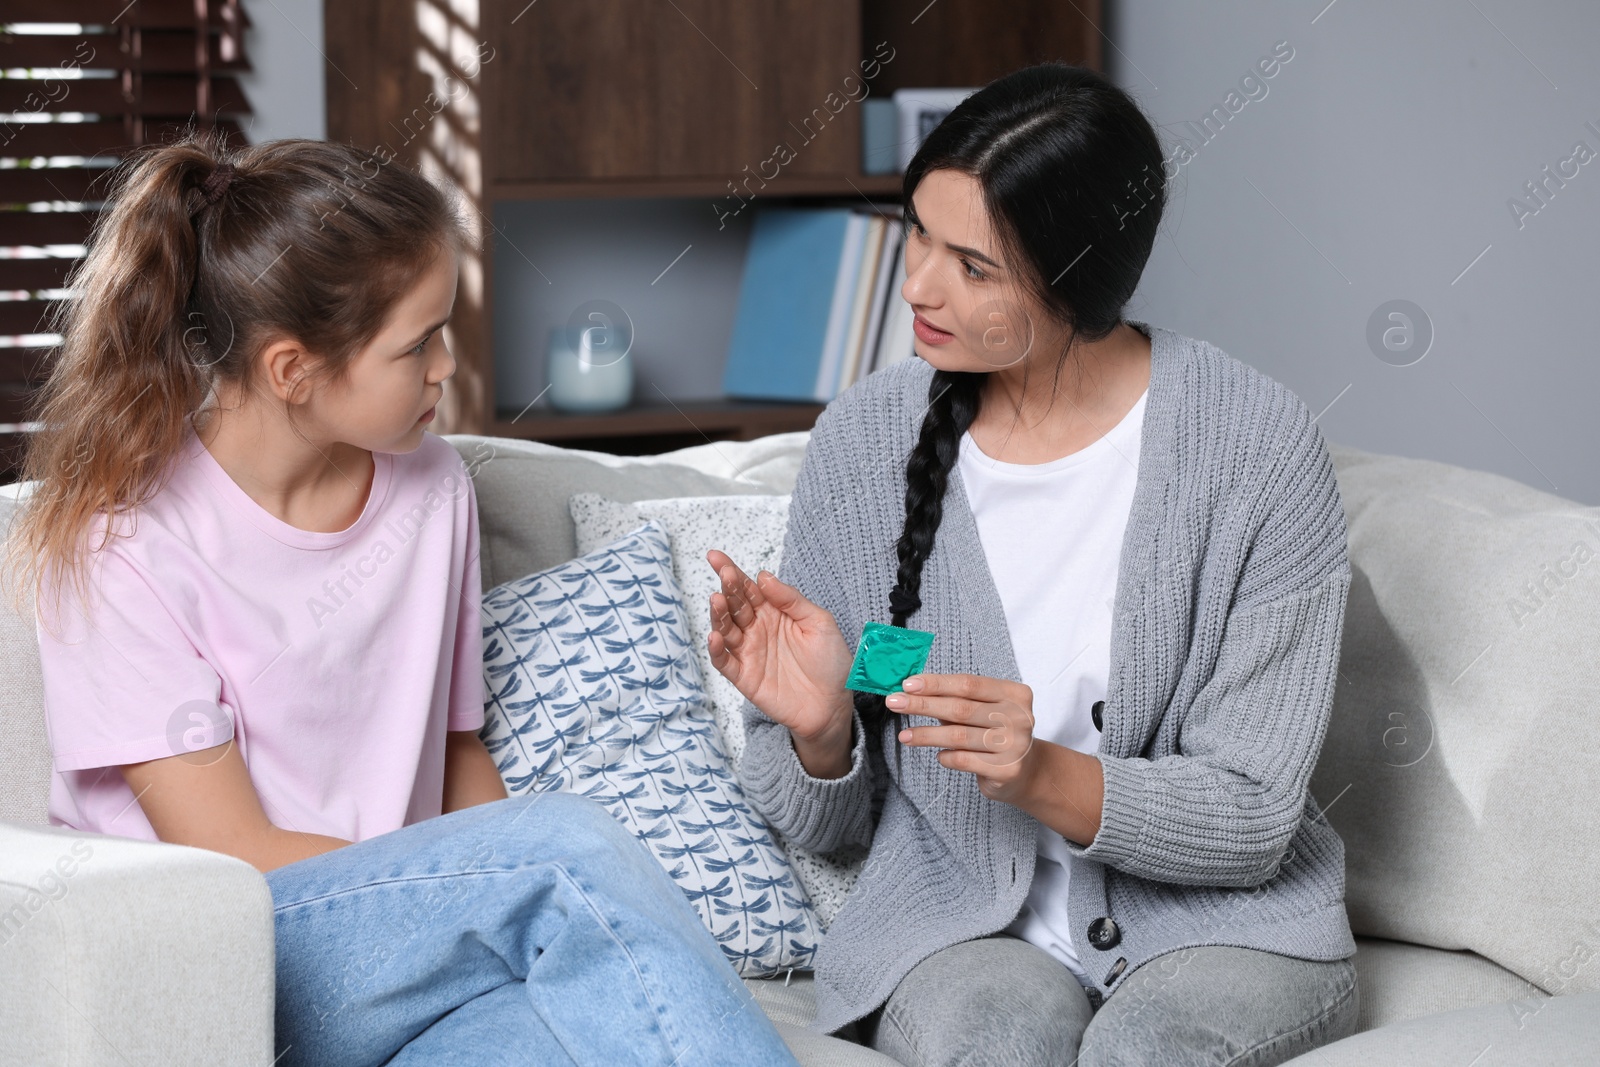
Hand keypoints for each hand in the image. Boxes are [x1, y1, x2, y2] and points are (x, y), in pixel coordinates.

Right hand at [705, 548, 853, 742]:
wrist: (834, 705)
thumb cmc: (830, 662)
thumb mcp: (819, 622)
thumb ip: (791, 600)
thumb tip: (764, 576)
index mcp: (774, 612)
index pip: (748, 588)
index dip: (732, 572)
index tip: (716, 557)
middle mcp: (757, 629)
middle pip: (735, 605)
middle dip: (727, 588)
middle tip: (723, 574)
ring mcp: (749, 652)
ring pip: (725, 630)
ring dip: (718, 615)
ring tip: (717, 600)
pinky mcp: (745, 677)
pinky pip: (724, 662)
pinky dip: (715, 650)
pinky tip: (714, 636)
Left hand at [887, 673, 1041, 804]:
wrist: (1027, 773)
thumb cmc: (997, 734)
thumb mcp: (982, 711)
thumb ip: (955, 699)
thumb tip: (912, 689)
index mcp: (1014, 695)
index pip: (968, 684)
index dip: (936, 683)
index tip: (908, 684)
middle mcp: (1019, 718)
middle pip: (961, 708)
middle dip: (923, 705)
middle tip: (894, 703)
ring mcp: (1015, 745)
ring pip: (959, 736)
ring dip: (926, 735)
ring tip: (904, 736)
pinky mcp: (1007, 770)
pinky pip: (965, 760)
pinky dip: (946, 757)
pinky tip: (938, 755)